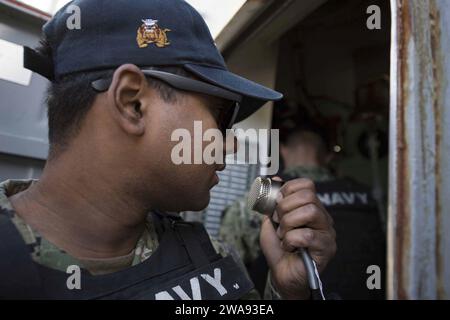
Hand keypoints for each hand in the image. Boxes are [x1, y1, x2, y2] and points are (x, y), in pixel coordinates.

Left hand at [260, 177, 335, 298]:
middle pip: (308, 196)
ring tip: (284, 235)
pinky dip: (291, 240)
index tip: (277, 204)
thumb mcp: (271, 221)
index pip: (307, 185)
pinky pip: (307, 235)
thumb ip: (273, 201)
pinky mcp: (326, 248)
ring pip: (310, 212)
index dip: (288, 190)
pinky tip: (289, 247)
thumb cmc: (279, 249)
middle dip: (285, 207)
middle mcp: (322, 217)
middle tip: (279, 222)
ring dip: (289, 224)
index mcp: (310, 207)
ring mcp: (326, 232)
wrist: (282, 274)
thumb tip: (275, 178)